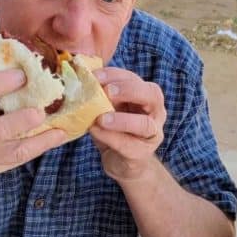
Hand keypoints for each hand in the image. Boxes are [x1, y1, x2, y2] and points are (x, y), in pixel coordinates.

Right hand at [0, 69, 66, 192]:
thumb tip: (4, 75)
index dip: (0, 82)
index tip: (22, 74)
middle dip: (23, 119)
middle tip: (42, 108)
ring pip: (14, 151)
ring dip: (40, 141)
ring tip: (60, 130)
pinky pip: (16, 160)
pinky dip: (37, 149)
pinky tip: (54, 139)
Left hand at [88, 67, 165, 182]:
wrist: (122, 162)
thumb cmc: (115, 130)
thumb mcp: (109, 108)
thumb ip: (101, 96)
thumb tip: (80, 79)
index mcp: (146, 96)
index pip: (135, 79)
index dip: (116, 75)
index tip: (95, 76)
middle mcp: (155, 112)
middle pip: (152, 94)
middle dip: (128, 90)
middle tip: (106, 91)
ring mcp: (152, 134)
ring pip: (145, 124)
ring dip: (122, 120)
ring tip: (101, 118)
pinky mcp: (142, 154)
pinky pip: (129, 145)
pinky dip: (111, 137)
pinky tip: (96, 131)